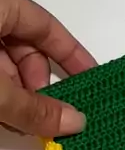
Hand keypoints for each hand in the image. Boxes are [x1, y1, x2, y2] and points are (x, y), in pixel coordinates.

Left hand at [0, 0, 95, 136]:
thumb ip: (32, 106)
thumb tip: (76, 122)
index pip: (45, 25)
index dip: (71, 54)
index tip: (92, 80)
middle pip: (25, 50)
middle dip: (39, 87)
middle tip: (46, 117)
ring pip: (4, 66)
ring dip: (17, 97)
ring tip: (19, 124)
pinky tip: (2, 118)